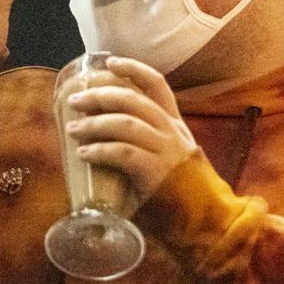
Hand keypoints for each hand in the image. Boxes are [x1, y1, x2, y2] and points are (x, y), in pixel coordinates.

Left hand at [65, 56, 197, 199]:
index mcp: (176, 126)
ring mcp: (167, 151)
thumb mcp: (170, 160)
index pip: (157, 85)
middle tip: (75, 101)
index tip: (110, 62)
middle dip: (101, 96)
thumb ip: (147, 148)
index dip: (134, 69)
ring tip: (73, 130)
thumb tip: (107, 141)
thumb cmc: (183, 195)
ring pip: (126, 124)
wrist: (209, 220)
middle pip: (134, 100)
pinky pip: (124, 153)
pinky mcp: (158, 172)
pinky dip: (100, 150)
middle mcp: (173, 132)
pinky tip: (84, 154)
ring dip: (94, 124)